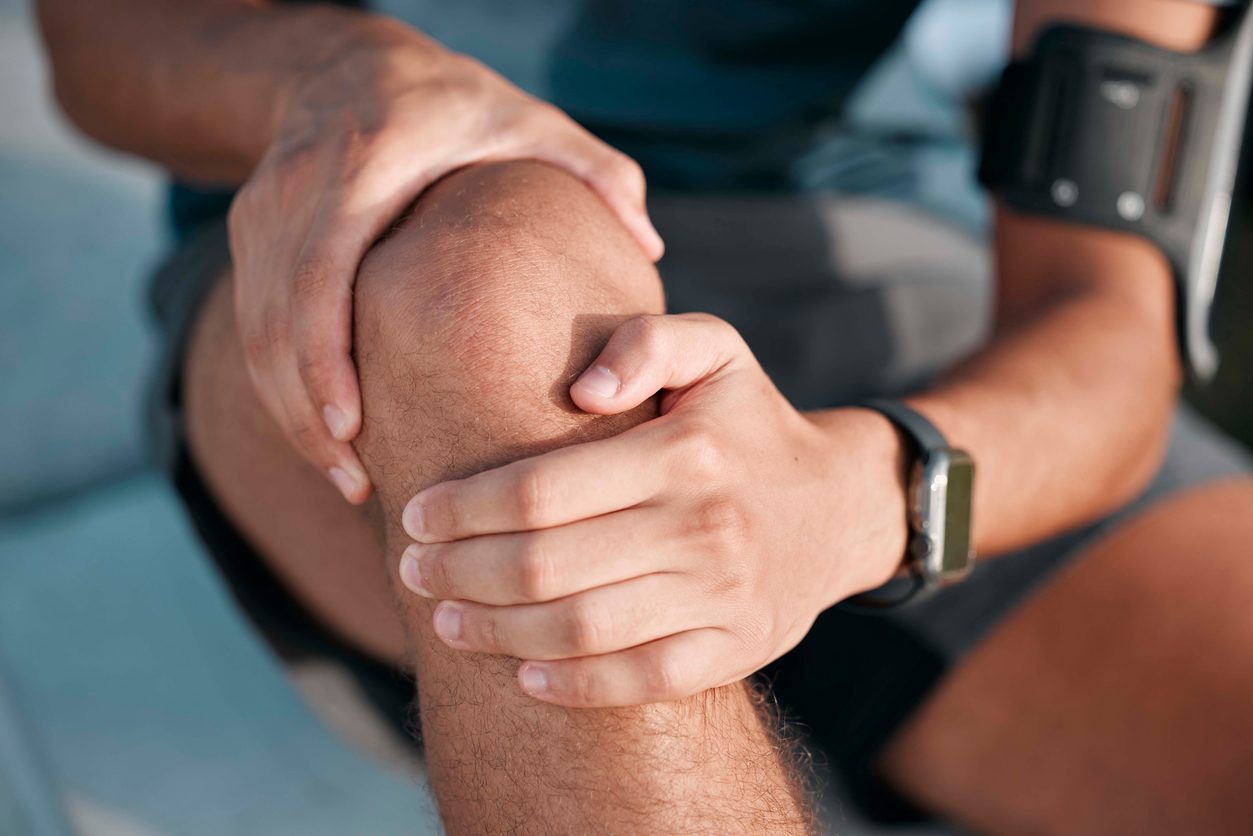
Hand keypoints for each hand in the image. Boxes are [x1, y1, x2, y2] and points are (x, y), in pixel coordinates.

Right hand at [228, 17, 662, 502]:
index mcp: (364, 165)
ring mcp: (261, 214)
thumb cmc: (451, 103)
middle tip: (357, 484)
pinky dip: (282, 388)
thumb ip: (593, 170)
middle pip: (277, 320)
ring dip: (290, 414)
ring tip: (346, 479)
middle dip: (306, 412)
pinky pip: (252, 326)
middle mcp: (296, 190)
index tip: (353, 428)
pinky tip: (326, 438)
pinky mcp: (250, 234)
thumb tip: (651, 245)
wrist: (344, 64)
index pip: (322, 271)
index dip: (326, 356)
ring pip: (255, 333)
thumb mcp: (525, 118)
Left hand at [397, 314, 906, 706]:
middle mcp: (704, 526)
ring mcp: (722, 596)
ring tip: (445, 622)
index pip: (541, 491)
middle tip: (413, 572)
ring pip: (581, 630)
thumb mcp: (716, 351)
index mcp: (684, 451)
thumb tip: (581, 390)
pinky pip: (641, 681)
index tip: (416, 516)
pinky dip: (573, 687)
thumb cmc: (748, 424)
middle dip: (459, 573)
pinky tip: (522, 677)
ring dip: (496, 633)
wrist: (838, 507)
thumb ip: (646, 341)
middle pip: (544, 566)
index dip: (463, 510)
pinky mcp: (736, 649)